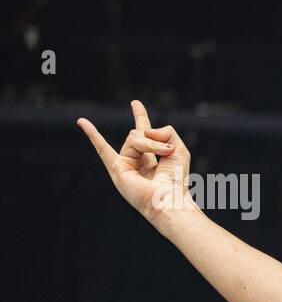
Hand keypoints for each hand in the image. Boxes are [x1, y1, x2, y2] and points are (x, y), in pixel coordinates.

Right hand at [77, 100, 195, 224]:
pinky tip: (82, 121)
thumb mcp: (179, 148)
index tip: (135, 103)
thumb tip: (145, 129)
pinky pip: (103, 149)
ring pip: (133, 139)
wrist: (170, 198)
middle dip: (155, 140)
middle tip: (167, 151)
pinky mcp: (117, 170)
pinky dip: (93, 134)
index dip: (140, 116)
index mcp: (150, 156)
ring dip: (150, 144)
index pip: (144, 131)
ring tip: (162, 154)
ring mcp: (124, 165)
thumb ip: (166, 131)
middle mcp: (135, 160)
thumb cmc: (178, 180)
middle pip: (138, 133)